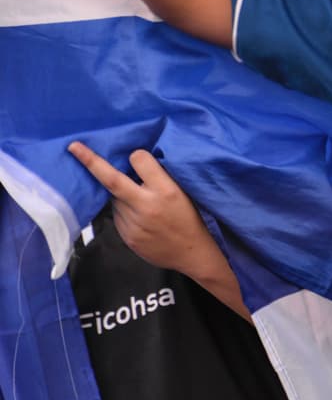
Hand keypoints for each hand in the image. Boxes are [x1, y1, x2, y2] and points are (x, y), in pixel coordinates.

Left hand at [68, 141, 221, 276]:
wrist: (190, 253)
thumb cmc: (189, 218)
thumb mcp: (184, 192)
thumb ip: (160, 178)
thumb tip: (135, 164)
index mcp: (165, 190)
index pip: (140, 160)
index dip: (137, 156)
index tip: (136, 156)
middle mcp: (146, 205)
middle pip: (112, 180)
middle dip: (91, 162)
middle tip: (74, 147)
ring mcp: (132, 222)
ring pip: (114, 199)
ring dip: (119, 194)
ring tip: (138, 201)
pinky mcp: (125, 236)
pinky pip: (117, 215)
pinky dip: (123, 210)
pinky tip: (139, 217)